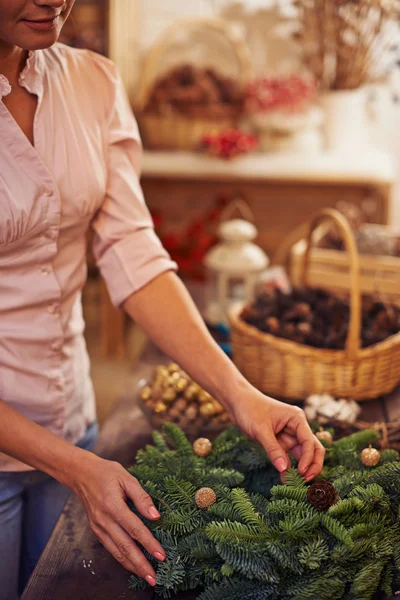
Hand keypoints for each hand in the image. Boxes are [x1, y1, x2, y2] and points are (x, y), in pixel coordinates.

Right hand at [71, 453, 164, 585]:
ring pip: (117, 552)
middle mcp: (104, 520)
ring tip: (146, 576)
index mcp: (113, 505)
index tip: (161, 555)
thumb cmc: (106, 473)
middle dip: (141, 564)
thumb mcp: (126, 478)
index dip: (149, 543)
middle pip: (125, 546)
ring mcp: (98, 527)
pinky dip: (122, 559)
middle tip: (154, 578)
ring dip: (132, 566)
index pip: (135, 529)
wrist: (81, 474)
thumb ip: (141, 497)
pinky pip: (110, 548)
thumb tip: (155, 515)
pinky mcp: (96, 530)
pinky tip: (132, 565)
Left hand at [227, 384, 324, 481]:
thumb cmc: (250, 409)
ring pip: (302, 455)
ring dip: (301, 469)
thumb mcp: (260, 430)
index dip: (308, 458)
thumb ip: (273, 449)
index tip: (300, 472)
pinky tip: (284, 479)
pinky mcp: (281, 443)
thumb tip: (285, 469)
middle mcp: (297, 428)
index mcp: (296, 419)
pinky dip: (288, 467)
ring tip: (295, 483)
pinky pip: (289, 457)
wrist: (237, 402)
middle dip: (312, 465)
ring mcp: (289, 436)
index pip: (309, 441)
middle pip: (313, 449)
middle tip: (305, 480)